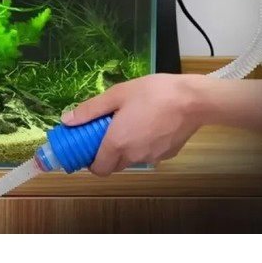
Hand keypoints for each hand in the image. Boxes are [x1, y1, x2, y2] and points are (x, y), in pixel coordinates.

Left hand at [61, 74, 203, 175]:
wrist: (194, 99)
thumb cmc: (154, 93)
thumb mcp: (118, 94)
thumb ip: (90, 110)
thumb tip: (67, 120)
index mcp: (116, 143)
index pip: (98, 169)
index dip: (91, 161)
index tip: (90, 146)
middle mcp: (133, 156)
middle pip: (114, 165)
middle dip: (108, 153)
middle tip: (109, 130)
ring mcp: (152, 157)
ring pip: (132, 159)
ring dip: (127, 147)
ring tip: (133, 121)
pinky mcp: (168, 155)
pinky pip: (149, 153)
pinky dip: (145, 144)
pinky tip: (152, 124)